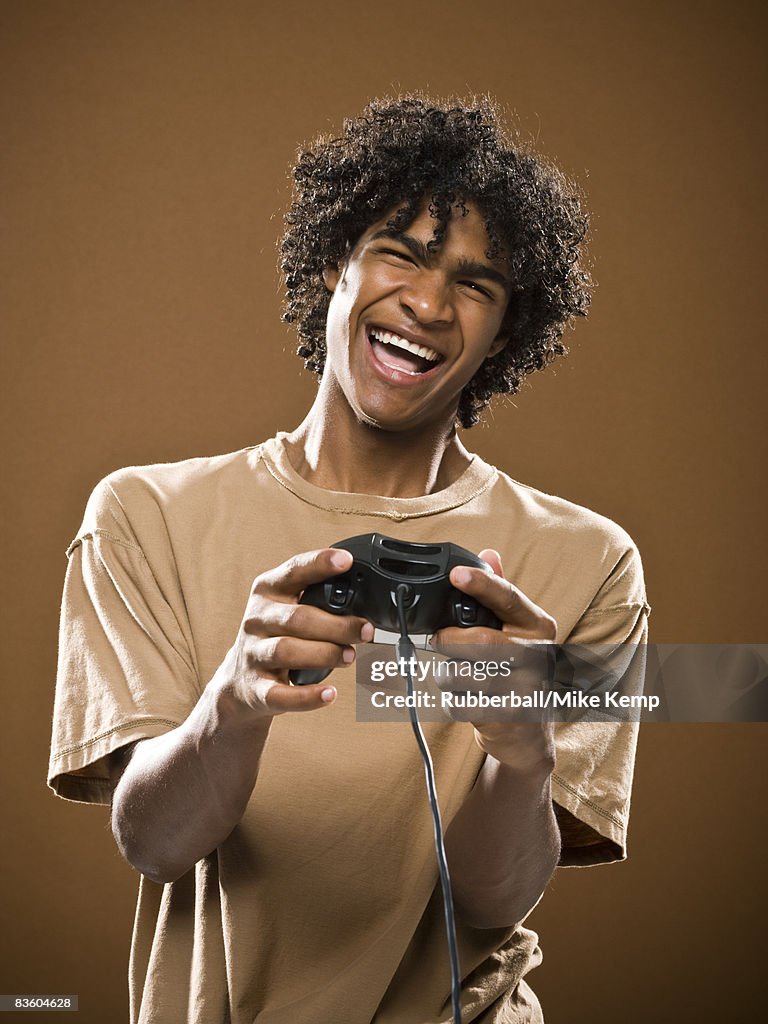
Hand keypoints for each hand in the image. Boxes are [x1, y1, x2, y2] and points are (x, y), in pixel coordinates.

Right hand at [212, 548, 373, 717]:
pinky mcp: (256, 689)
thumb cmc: (277, 637)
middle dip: (337, 625)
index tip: (347, 560)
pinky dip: (308, 697)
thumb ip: (319, 598)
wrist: (239, 682)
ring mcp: (253, 654)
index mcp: (269, 591)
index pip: (294, 571)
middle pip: (298, 618)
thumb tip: (367, 599)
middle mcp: (257, 619)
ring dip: (325, 654)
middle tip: (366, 631)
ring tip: (350, 657)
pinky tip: (330, 695)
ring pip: (287, 651)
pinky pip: (281, 695)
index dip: (320, 564)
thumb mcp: (288, 607)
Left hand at [432, 549, 556, 771]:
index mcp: (538, 626)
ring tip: (452, 675)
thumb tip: (488, 553)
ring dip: (446, 674)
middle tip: (437, 640)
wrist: (527, 734)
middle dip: (448, 640)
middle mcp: (539, 655)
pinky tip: (462, 699)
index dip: (481, 584)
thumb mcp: (513, 632)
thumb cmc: (514, 673)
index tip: (455, 574)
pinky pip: (462, 703)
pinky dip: (451, 700)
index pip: (508, 598)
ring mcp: (527, 689)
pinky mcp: (509, 718)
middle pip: (480, 640)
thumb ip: (498, 597)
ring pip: (466, 674)